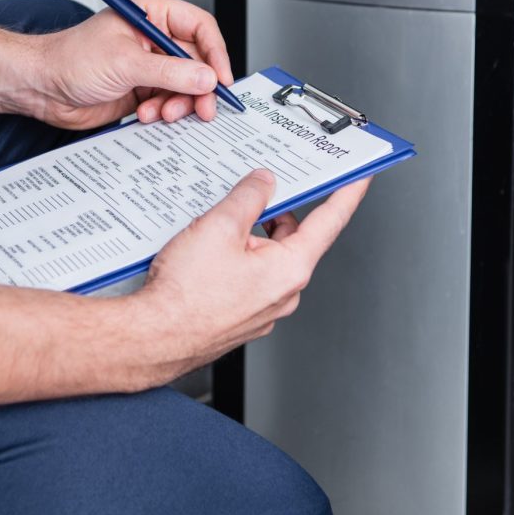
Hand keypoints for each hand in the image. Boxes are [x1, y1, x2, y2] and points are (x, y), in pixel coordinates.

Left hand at [31, 0, 234, 130]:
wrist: (41, 87)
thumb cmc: (69, 59)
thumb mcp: (125, 63)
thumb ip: (170, 72)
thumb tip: (207, 78)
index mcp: (152, 13)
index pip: (200, 27)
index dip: (215, 53)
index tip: (221, 79)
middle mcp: (153, 38)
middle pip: (197, 61)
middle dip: (199, 87)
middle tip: (204, 108)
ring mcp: (148, 65)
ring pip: (184, 85)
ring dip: (178, 103)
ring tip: (163, 113)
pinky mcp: (140, 89)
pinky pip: (168, 101)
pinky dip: (163, 111)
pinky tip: (145, 114)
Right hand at [132, 169, 370, 382]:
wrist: (154, 337)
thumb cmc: (186, 295)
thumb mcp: (219, 227)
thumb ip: (248, 197)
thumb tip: (263, 183)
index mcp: (289, 268)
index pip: (329, 221)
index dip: (346, 193)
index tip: (359, 177)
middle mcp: (284, 292)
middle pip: (291, 236)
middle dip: (271, 212)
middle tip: (251, 191)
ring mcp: (263, 307)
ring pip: (265, 256)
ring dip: (247, 237)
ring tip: (213, 227)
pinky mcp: (242, 315)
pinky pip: (248, 276)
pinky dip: (235, 258)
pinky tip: (206, 252)